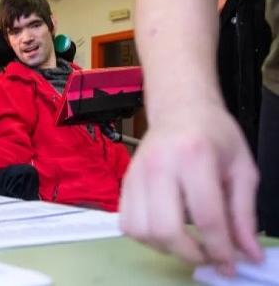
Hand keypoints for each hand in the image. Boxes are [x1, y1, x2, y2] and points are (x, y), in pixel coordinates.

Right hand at [120, 104, 262, 274]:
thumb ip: (244, 214)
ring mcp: (137, 174)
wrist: (180, 110)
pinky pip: (127, 223)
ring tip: (185, 243)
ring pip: (142, 231)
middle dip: (190, 254)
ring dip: (166, 248)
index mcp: (195, 157)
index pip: (206, 216)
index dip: (220, 249)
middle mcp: (160, 165)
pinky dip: (146, 237)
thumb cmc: (214, 135)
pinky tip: (165, 230)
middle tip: (206, 256)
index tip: (229, 265)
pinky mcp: (125, 182)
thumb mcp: (243, 169)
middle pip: (167, 229)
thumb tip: (248, 253)